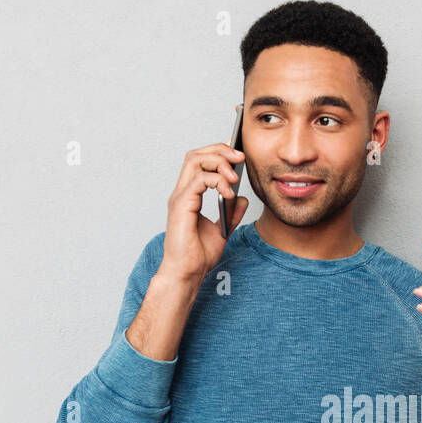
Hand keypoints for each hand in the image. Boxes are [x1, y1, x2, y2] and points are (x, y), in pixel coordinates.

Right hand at [159, 140, 248, 283]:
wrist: (188, 273)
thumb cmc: (197, 256)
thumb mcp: (222, 230)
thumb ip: (231, 213)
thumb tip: (241, 198)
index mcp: (189, 196)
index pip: (199, 161)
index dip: (218, 152)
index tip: (238, 155)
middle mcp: (182, 193)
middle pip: (196, 154)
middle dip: (220, 150)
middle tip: (240, 158)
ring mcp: (180, 197)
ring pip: (195, 161)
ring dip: (219, 162)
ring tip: (235, 175)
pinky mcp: (182, 205)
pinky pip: (199, 180)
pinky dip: (217, 181)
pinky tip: (229, 192)